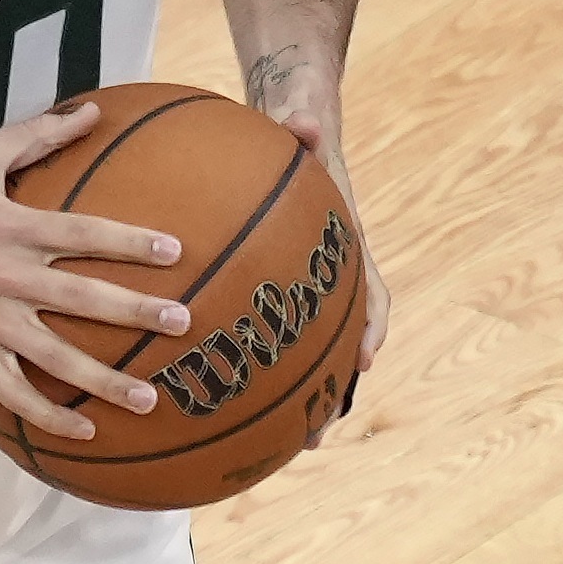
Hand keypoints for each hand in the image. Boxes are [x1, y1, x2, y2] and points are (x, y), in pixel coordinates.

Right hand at [0, 99, 198, 440]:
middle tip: (181, 322)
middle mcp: (7, 278)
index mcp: (13, 228)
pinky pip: (14, 392)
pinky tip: (85, 431)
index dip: (129, 241)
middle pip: (81, 298)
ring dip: (103, 381)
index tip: (174, 251)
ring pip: (55, 357)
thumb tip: (94, 112)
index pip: (82, 234)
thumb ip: (38, 136)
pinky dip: (48, 416)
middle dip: (134, 312)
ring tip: (148, 397)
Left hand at [253, 87, 393, 425]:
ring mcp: (296, 284)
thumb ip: (301, 128)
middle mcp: (325, 274)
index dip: (370, 328)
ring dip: (282, 393)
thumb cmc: (297, 129)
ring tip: (258, 442)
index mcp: (342, 244)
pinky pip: (249, 324)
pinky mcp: (263, 284)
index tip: (363, 362)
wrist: (293, 123)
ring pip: (296, 348)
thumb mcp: (300, 125)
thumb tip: (302, 121)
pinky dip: (231, 353)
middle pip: (335, 344)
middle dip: (327, 390)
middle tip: (312, 438)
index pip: (370, 291)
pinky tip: (192, 382)